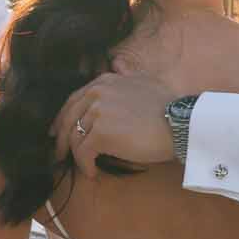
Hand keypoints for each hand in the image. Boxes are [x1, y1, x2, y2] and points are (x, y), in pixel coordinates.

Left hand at [53, 70, 174, 174]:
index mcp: (105, 81)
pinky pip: (83, 153)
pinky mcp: (101, 133)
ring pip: (75, 138)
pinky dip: (85, 165)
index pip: (74, 99)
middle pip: (69, 118)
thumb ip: (126, 74)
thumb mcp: (144, 81)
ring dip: (77, 156)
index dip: (63, 118)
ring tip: (83, 167)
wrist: (180, 124)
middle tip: (59, 154)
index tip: (58, 131)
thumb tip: (118, 65)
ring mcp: (98, 112)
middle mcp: (97, 92)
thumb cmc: (168, 108)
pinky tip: (93, 173)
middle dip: (61, 138)